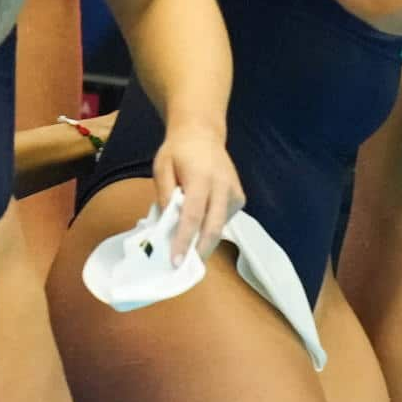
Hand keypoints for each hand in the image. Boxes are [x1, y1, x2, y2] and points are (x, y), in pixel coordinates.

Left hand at [147, 117, 241, 261]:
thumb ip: (165, 195)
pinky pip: (224, 219)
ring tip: (188, 248)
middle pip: (213, 227)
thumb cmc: (178, 151)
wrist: (203, 134)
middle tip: (185, 268)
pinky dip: (211, 227)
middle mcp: (223, 186)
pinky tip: (200, 224)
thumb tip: (167, 225)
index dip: (184, 240)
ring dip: (204, 240)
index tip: (175, 261)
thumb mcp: (162, 168)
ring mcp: (234, 192)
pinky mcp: (240, 197)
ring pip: (219, 226)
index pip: (192, 216)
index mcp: (201, 178)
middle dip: (199, 251)